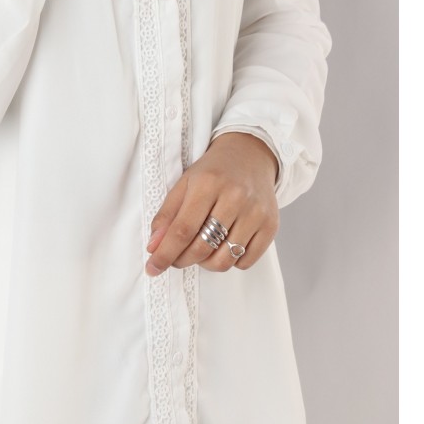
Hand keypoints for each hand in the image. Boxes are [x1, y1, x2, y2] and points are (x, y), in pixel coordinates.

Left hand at [144, 132, 278, 274]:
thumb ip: (167, 215)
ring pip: (225, 260)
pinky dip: (230, 261)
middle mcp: (235, 197)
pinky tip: (224, 245)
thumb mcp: (184, 184)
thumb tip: (154, 248)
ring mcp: (256, 212)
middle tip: (175, 258)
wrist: (250, 156)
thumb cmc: (213, 172)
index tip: (153, 268)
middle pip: (202, 248)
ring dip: (206, 264)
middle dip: (182, 260)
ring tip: (200, 249)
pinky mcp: (271, 225)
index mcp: (208, 183)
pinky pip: (246, 261)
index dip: (165, 253)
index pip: (182, 230)